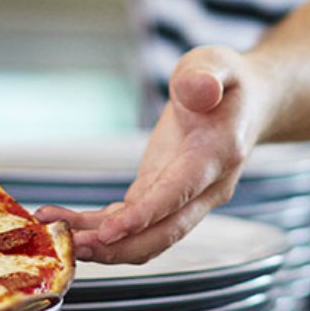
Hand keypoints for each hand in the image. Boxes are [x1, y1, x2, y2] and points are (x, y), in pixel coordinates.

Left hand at [38, 46, 266, 263]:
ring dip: (105, 246)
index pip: (180, 193)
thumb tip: (198, 89)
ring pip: (147, 238)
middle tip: (73, 247)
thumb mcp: (216, 63)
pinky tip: (68, 223)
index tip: (109, 230)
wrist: (249, 104)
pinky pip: (133, 224)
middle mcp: (206, 189)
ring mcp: (186, 200)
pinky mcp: (163, 198)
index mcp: (218, 155)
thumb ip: (205, 74)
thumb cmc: (228, 82)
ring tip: (60, 238)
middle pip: (163, 232)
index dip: (145, 215)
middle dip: (118, 246)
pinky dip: (101, 229)